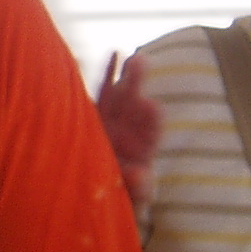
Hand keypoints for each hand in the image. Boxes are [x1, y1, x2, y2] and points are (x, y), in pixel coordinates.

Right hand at [95, 53, 160, 203]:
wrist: (104, 192)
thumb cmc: (125, 197)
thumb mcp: (133, 198)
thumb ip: (140, 187)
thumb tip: (141, 173)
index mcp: (143, 149)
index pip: (150, 131)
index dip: (151, 119)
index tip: (151, 106)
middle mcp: (132, 130)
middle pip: (136, 104)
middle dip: (138, 85)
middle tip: (141, 62)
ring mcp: (116, 119)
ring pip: (122, 93)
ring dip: (127, 74)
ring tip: (133, 55)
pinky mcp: (99, 114)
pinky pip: (103, 91)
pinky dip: (109, 73)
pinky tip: (114, 53)